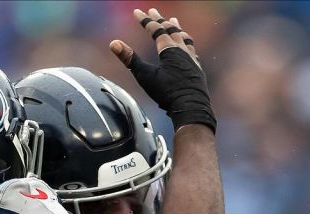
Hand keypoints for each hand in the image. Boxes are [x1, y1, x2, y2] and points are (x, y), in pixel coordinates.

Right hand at [110, 8, 215, 132]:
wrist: (190, 106)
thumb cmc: (167, 92)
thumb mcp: (145, 76)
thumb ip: (130, 59)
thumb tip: (113, 43)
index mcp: (168, 49)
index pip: (156, 29)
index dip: (145, 20)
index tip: (137, 12)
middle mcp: (181, 50)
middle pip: (171, 30)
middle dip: (160, 20)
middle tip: (153, 11)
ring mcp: (191, 59)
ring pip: (184, 38)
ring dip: (177, 28)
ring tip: (174, 21)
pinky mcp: (196, 69)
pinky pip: (191, 51)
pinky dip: (187, 45)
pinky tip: (187, 48)